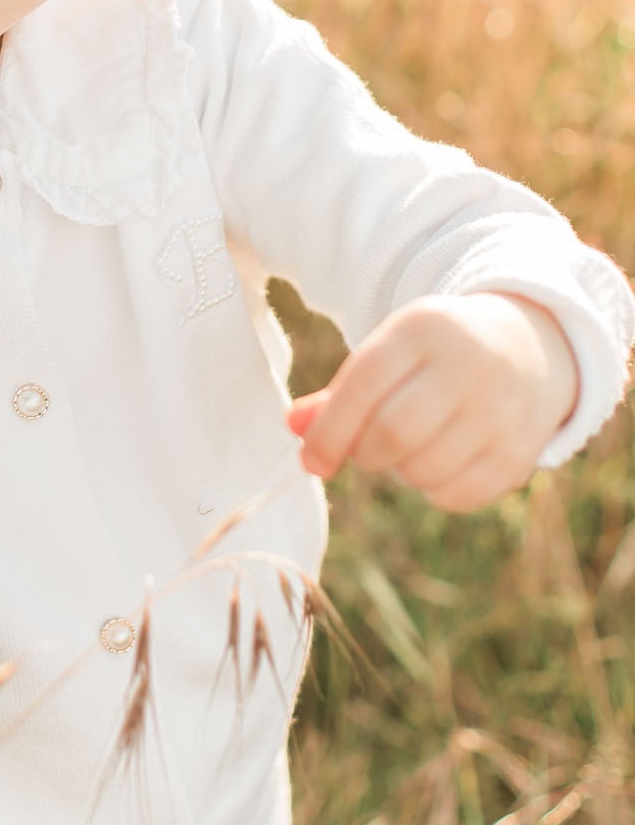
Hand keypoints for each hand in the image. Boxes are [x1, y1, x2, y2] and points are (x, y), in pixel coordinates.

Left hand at [285, 292, 578, 511]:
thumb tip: (294, 427)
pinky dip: (434, 491)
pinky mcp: (520, 451)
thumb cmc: (435, 355)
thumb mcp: (390, 352)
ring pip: (424, 469)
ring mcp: (500, 409)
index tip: (311, 461)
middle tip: (367, 452)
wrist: (530, 347)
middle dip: (365, 454)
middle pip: (394, 433)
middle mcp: (468, 365)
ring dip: (400, 472)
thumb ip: (341, 392)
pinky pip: (457, 494)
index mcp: (424, 329)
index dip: (330, 430)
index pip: (364, 384)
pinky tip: (440, 464)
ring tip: (409, 450)